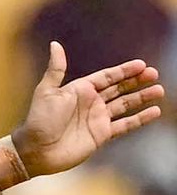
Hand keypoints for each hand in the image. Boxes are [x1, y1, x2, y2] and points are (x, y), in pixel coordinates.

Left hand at [13, 42, 164, 176]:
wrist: (36, 150)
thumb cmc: (39, 120)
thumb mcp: (47, 91)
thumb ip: (56, 69)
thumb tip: (55, 44)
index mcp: (79, 90)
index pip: (107, 77)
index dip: (124, 71)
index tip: (141, 64)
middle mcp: (91, 103)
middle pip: (119, 89)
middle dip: (137, 81)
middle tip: (154, 73)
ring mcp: (97, 119)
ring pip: (125, 105)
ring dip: (141, 98)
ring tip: (159, 90)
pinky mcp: (101, 135)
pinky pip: (125, 125)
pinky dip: (140, 119)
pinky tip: (154, 111)